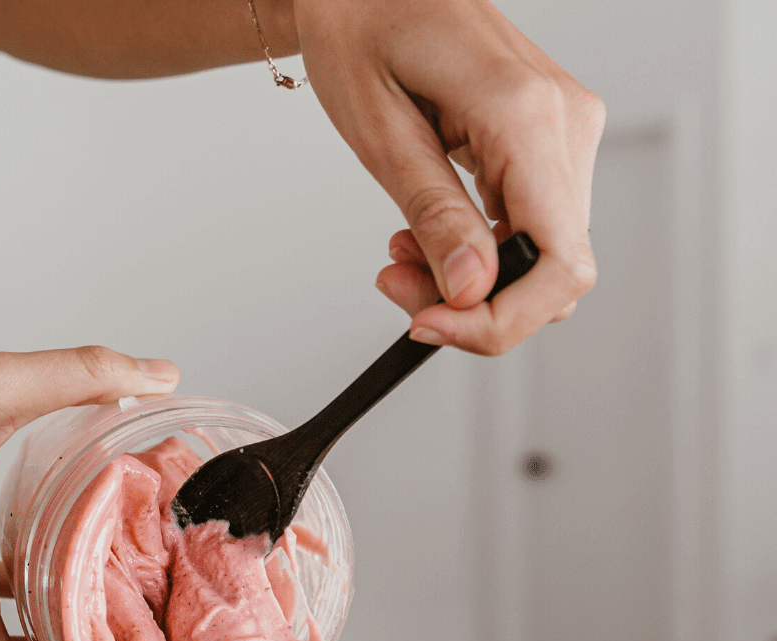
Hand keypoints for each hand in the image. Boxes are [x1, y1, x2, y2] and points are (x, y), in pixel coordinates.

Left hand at [293, 0, 603, 354]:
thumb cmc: (363, 27)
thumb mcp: (382, 133)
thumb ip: (435, 216)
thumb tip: (473, 291)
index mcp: (527, 117)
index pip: (559, 264)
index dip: (501, 320)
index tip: (434, 324)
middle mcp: (565, 124)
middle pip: (555, 272)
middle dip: (475, 305)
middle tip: (400, 287)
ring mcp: (564, 132)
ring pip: (543, 257)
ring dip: (472, 282)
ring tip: (400, 256)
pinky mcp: (547, 140)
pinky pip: (530, 227)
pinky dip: (479, 252)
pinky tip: (425, 236)